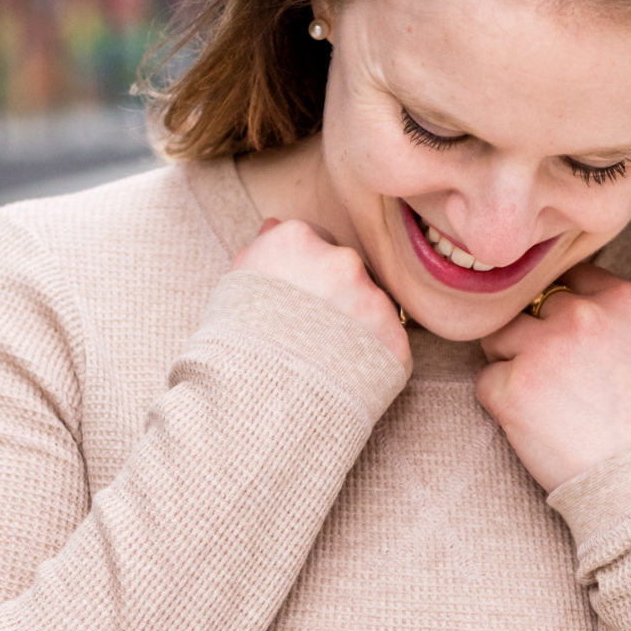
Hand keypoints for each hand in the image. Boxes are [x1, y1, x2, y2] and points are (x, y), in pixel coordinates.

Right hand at [233, 218, 410, 370]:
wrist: (256, 405)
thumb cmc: (236, 345)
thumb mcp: (235, 286)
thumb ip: (261, 249)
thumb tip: (274, 225)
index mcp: (297, 239)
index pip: (315, 242)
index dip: (304, 272)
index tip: (294, 300)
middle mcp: (342, 260)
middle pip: (346, 271)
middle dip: (334, 295)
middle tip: (310, 332)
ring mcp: (372, 299)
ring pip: (369, 305)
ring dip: (355, 325)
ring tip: (324, 357)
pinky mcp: (394, 340)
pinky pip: (388, 343)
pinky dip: (372, 357)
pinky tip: (344, 374)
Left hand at [476, 264, 630, 493]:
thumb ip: (609, 315)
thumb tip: (559, 299)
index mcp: (622, 298)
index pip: (567, 277)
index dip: (558, 309)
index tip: (565, 339)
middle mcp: (581, 314)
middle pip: (527, 304)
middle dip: (531, 336)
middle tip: (554, 380)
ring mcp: (543, 348)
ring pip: (498, 338)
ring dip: (511, 366)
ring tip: (546, 403)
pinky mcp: (511, 387)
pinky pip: (485, 382)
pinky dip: (501, 405)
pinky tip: (536, 426)